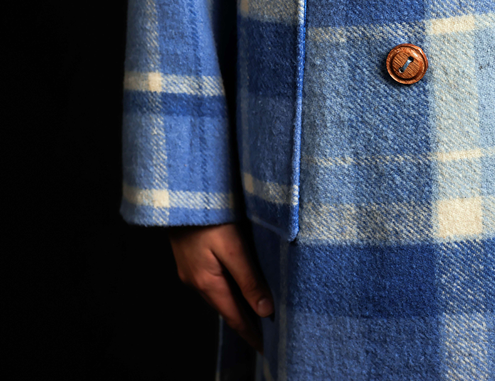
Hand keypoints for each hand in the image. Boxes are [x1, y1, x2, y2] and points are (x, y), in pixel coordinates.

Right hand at [168, 223, 273, 352]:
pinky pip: (213, 281)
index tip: (265, 347)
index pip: (234, 317)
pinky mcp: (190, 258)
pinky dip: (228, 290)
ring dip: (237, 305)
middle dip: (245, 322)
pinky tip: (237, 286)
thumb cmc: (207, 216)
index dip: (251, 333)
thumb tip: (265, 309)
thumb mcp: (233, 247)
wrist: (179, 195)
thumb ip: (249, 279)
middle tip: (266, 334)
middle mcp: (195, 281)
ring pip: (218, 294)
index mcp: (206, 282)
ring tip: (256, 313)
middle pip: (225, 308)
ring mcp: (190, 270)